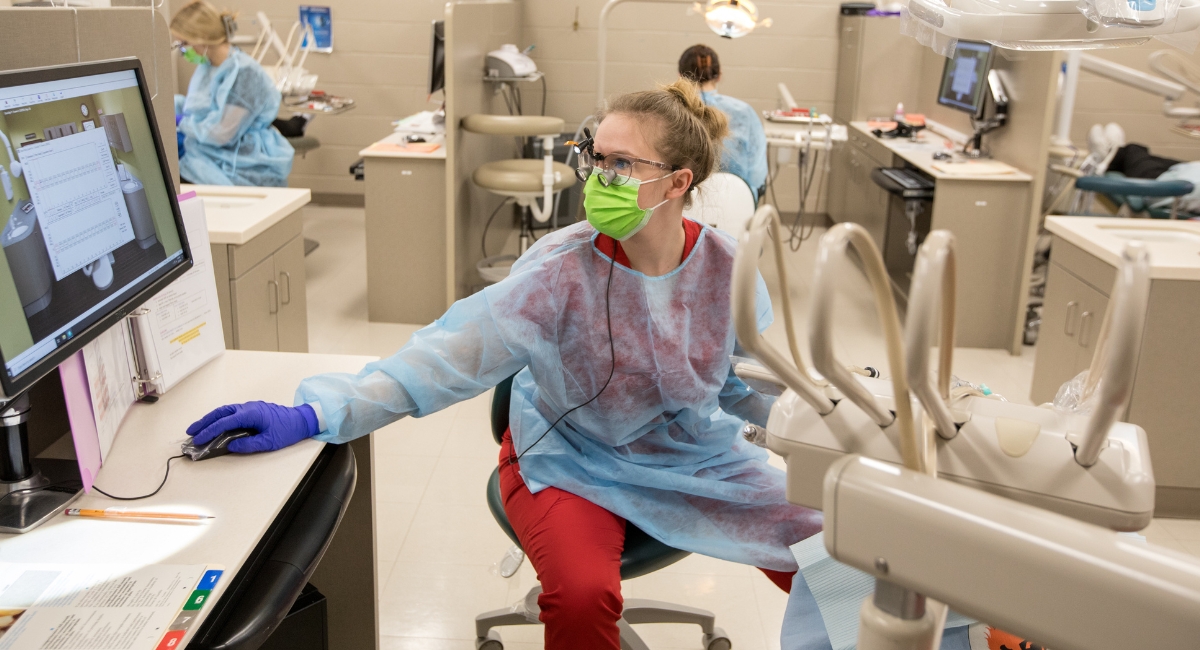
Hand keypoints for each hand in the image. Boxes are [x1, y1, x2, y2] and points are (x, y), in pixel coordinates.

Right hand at [186, 401, 318, 453]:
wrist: (302, 420)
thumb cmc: (288, 430)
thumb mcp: (269, 442)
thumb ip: (249, 444)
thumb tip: (230, 446)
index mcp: (251, 414)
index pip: (225, 422)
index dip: (210, 431)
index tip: (198, 439)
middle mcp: (248, 407)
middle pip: (221, 413)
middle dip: (204, 422)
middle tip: (191, 432)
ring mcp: (250, 407)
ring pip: (225, 411)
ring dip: (210, 419)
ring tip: (198, 429)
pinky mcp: (252, 410)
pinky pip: (232, 413)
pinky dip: (220, 418)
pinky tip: (215, 425)